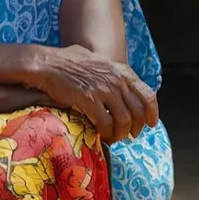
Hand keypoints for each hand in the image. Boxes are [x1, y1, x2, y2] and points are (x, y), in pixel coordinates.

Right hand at [37, 45, 158, 142]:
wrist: (47, 63)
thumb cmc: (67, 62)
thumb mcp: (97, 62)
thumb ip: (111, 74)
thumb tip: (119, 86)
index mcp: (120, 70)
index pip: (147, 94)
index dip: (152, 112)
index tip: (150, 123)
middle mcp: (116, 79)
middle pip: (138, 111)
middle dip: (136, 127)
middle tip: (129, 135)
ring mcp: (103, 89)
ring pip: (124, 120)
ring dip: (120, 133)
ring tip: (113, 138)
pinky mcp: (89, 99)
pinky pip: (105, 123)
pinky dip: (105, 133)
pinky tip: (101, 135)